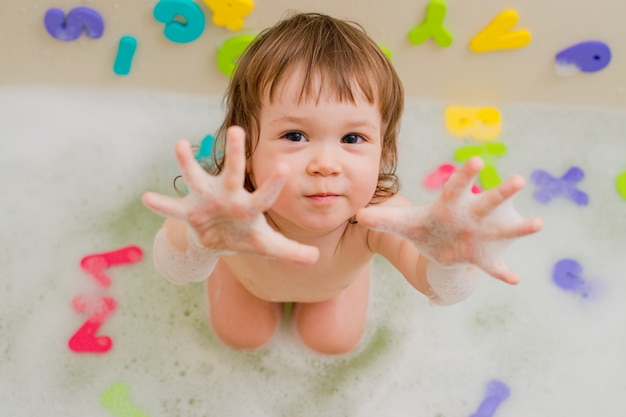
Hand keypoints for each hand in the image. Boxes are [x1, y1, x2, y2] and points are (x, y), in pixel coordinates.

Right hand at [142, 126, 318, 264]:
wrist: (220, 240)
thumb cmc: (247, 236)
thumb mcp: (267, 245)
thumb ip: (290, 250)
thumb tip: (316, 258)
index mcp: (251, 206)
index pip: (265, 195)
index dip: (272, 183)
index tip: (283, 168)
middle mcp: (229, 196)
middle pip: (234, 172)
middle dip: (235, 153)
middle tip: (237, 129)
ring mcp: (207, 200)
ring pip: (197, 178)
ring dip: (188, 163)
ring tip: (179, 144)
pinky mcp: (189, 211)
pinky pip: (172, 208)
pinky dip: (161, 205)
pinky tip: (147, 198)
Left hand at [356, 157, 542, 283]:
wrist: (438, 249)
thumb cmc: (423, 228)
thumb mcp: (402, 223)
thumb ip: (382, 218)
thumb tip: (357, 214)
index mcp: (449, 205)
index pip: (457, 187)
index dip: (466, 175)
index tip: (478, 161)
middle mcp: (470, 216)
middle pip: (487, 202)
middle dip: (502, 193)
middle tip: (519, 180)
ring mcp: (479, 235)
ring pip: (502, 230)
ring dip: (520, 228)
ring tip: (538, 223)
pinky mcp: (482, 256)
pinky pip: (494, 266)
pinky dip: (503, 273)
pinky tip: (515, 280)